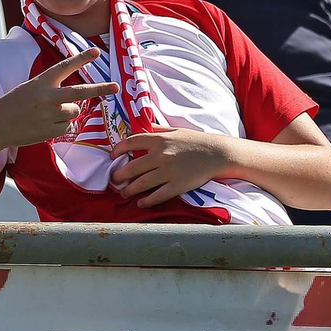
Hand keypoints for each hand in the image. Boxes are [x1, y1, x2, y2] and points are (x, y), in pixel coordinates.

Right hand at [0, 48, 118, 148]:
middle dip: (100, 89)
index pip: (65, 67)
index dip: (81, 58)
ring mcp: (50, 114)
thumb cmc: (13, 105)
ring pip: (73, 112)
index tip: (97, 51)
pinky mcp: (51, 130)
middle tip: (116, 87)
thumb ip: (52, 90)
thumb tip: (77, 102)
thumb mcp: (29, 89)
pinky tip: (43, 125)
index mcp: (41, 81)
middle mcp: (48, 96)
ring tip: (44, 116)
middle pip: (80, 92)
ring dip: (65, 114)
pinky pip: (67, 127)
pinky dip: (59, 127)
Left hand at [110, 126, 232, 207]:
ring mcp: (169, 171)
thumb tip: (143, 127)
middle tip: (114, 180)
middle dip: (119, 176)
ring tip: (124, 193)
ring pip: (141, 184)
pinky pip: (157, 196)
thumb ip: (158, 130)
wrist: (218, 154)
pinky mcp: (177, 185)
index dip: (118, 150)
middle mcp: (161, 155)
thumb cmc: (196, 141)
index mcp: (159, 139)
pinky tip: (141, 203)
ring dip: (129, 190)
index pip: (131, 142)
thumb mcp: (176, 130)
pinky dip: (146, 201)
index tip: (112, 157)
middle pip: (132, 167)